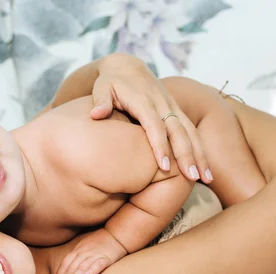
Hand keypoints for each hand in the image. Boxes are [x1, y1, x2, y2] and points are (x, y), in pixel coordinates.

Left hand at [54, 228, 126, 273]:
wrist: (116, 234)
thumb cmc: (99, 243)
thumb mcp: (83, 247)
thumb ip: (76, 258)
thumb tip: (67, 271)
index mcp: (77, 251)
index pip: (65, 264)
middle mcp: (84, 253)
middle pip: (72, 268)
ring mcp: (94, 255)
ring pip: (82, 268)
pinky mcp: (106, 258)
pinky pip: (98, 264)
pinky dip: (92, 270)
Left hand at [92, 53, 211, 183]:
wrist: (126, 67)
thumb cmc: (110, 82)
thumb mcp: (101, 88)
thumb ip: (100, 101)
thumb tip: (96, 114)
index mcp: (144, 101)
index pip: (154, 125)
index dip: (160, 145)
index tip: (164, 166)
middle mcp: (162, 104)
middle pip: (178, 131)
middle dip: (186, 155)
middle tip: (192, 177)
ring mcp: (172, 107)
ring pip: (190, 132)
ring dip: (199, 154)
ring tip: (206, 178)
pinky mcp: (176, 110)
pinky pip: (191, 130)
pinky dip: (199, 148)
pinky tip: (204, 167)